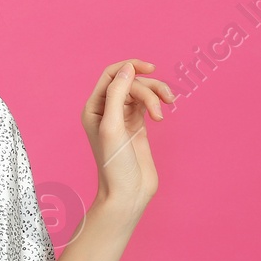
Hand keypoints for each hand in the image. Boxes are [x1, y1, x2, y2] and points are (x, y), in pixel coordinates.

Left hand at [81, 59, 174, 224]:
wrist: (127, 193)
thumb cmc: (115, 164)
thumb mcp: (113, 126)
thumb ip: (117, 94)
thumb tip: (128, 68)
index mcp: (94, 108)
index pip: (111, 75)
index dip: (130, 67)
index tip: (151, 69)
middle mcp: (106, 110)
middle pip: (130, 83)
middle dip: (148, 89)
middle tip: (161, 107)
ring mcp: (123, 118)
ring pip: (141, 92)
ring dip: (156, 95)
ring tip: (167, 109)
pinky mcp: (138, 126)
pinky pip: (148, 104)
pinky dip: (158, 103)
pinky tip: (164, 113)